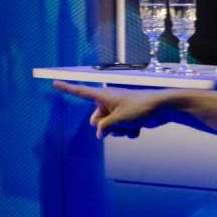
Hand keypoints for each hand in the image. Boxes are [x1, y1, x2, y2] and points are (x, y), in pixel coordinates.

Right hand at [53, 81, 167, 138]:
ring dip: (120, 130)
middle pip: (96, 121)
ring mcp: (119, 111)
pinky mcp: (128, 118)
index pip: (81, 92)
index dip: (67, 88)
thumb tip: (99, 134)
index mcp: (103, 96)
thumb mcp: (118, 119)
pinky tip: (139, 127)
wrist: (162, 109)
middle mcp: (109, 103)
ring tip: (131, 124)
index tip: (54, 83)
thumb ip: (104, 127)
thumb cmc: (139, 108)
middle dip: (106, 127)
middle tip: (118, 123)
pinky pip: (122, 130)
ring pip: (111, 128)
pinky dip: (130, 131)